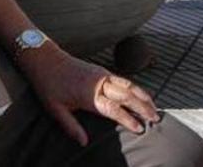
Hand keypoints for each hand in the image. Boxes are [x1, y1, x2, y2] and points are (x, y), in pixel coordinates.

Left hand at [21, 46, 159, 145]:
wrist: (46, 59)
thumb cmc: (49, 85)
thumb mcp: (55, 109)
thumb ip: (71, 126)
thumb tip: (84, 142)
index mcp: (88, 95)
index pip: (113, 109)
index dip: (128, 119)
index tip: (140, 129)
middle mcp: (99, 83)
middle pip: (127, 96)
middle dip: (143, 108)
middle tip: (156, 119)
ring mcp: (102, 74)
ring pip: (129, 85)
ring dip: (144, 97)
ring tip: (155, 108)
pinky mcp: (102, 70)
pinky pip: (124, 80)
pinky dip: (136, 89)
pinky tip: (142, 95)